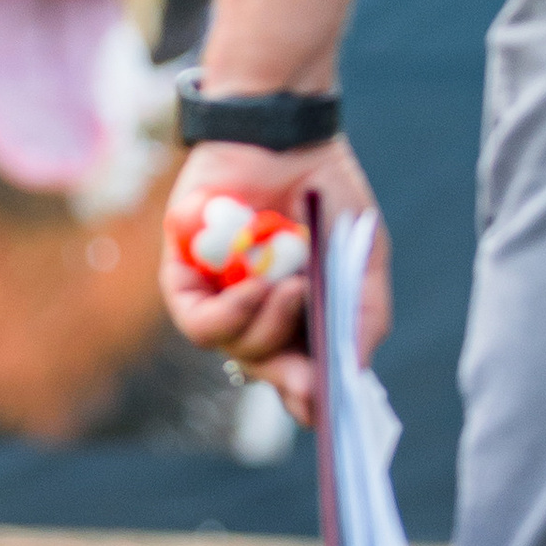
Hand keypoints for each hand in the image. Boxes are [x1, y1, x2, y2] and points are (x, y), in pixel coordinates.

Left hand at [158, 132, 386, 427]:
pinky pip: (198, 322)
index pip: (298, 374)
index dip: (310, 398)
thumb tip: (356, 373)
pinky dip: (231, 312)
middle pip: (266, 370)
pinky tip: (255, 286)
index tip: (326, 410)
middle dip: (292, 381)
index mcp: (298, 317)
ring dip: (267, 329)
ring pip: (235, 349)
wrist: (285, 135)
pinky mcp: (182, 278)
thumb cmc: (325, 193)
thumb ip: (363, 315)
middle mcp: (255, 313)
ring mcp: (218, 297)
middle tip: (314, 384)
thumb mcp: (360, 257)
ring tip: (292, 288)